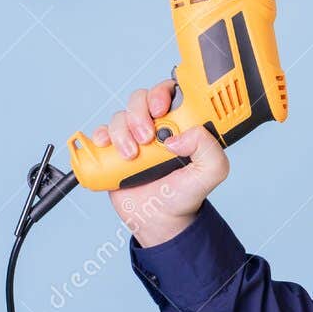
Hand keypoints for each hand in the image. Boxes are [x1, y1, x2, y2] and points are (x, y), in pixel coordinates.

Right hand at [89, 78, 229, 247]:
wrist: (161, 219)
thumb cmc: (186, 193)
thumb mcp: (211, 172)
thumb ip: (209, 148)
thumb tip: (178, 137)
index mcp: (182, 124)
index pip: (171, 92)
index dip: (163, 93)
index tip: (161, 109)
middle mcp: (157, 125)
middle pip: (141, 98)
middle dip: (139, 113)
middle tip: (147, 137)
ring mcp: (134, 136)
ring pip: (120, 115)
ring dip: (122, 132)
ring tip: (132, 156)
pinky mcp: (115, 150)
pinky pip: (102, 132)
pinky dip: (101, 136)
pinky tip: (107, 148)